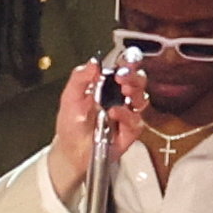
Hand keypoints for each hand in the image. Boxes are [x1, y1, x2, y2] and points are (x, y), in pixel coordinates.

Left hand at [46, 59, 146, 202]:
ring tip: (124, 90)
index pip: (124, 69)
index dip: (129, 63)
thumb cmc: (71, 124)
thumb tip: (94, 62)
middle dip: (134, 76)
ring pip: (142, 98)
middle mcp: (120, 97)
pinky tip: (115, 113)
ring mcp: (127, 114)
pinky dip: (126, 115)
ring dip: (135, 91)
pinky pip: (136, 120)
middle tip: (123, 77)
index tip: (125, 62)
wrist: (71, 151)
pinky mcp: (130, 131)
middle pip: (138, 81)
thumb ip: (80, 78)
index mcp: (107, 85)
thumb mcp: (70, 98)